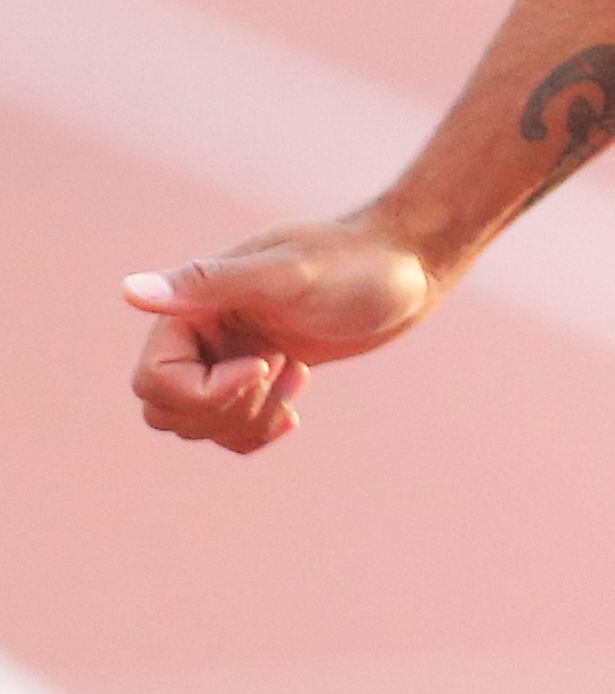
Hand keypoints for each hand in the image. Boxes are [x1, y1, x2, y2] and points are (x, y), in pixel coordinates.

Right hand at [125, 216, 443, 453]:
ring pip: (197, 426)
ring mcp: (227, 357)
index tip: (267, 362)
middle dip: (227, 409)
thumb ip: (210, 282)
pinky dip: (257, 430)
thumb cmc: (354, 263)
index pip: (153, 381)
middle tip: (282, 369)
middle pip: (167, 412)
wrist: (406, 269)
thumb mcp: (288, 272)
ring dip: (249, 418)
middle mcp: (200, 333)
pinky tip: (294, 412)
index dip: (205, 391)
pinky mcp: (258, 377)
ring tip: (297, 372)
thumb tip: (128, 290)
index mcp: (193, 307)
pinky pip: (229, 430)